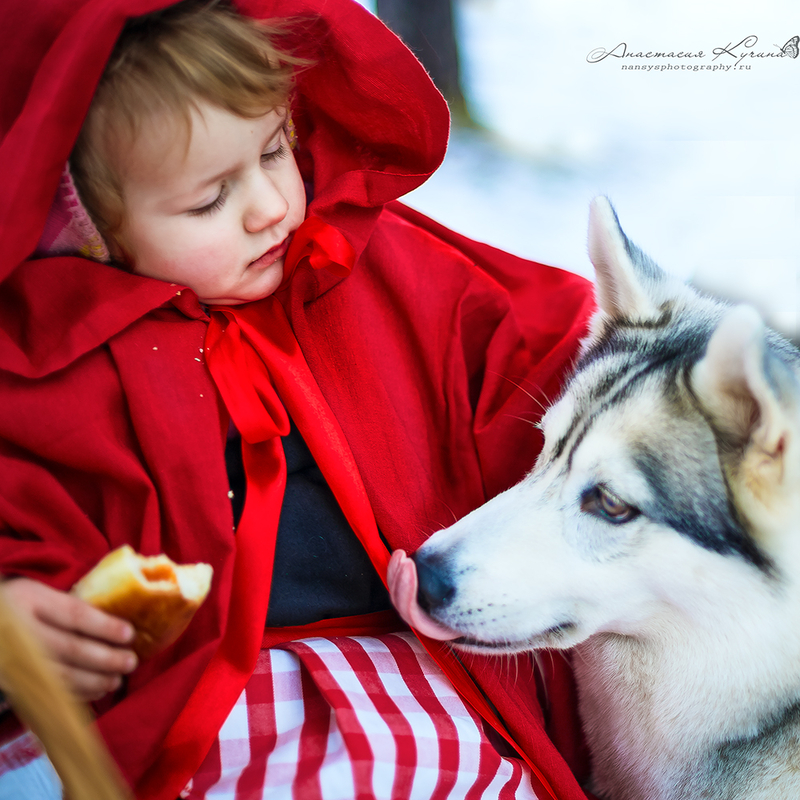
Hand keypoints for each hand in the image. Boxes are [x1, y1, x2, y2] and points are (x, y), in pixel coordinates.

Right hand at [1, 578, 137, 701]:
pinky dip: (75, 694)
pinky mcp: (9, 683)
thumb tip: (114, 623)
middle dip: (105, 658)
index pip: (74, 615)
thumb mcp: (36, 593)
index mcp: (30, 599)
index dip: (104, 626)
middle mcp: (20, 630)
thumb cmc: (15, 605)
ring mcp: (12, 660)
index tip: (129, 634)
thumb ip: (65, 606)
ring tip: (117, 680)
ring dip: (94, 680)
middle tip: (130, 661)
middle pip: (70, 648)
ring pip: (59, 676)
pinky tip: (96, 691)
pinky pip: (47, 693)